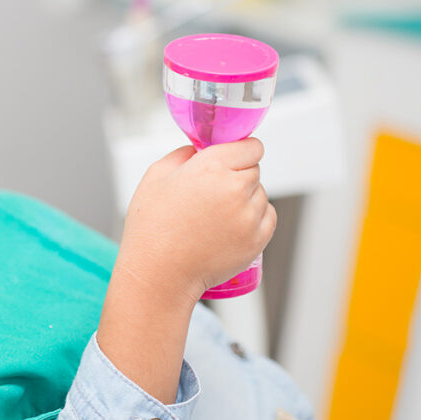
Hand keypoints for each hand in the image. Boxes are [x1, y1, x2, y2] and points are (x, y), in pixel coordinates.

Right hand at [115, 138, 275, 303]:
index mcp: (210, 166)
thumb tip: (199, 149)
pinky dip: (255, 219)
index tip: (231, 158)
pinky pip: (268, 217)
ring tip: (216, 215)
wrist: (160, 273)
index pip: (250, 146)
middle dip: (238, 175)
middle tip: (213, 192)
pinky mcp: (257, 240)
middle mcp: (234, 188)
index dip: (240, 151)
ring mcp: (248, 216)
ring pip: (261, 194)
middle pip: (254, 169)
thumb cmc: (152, 227)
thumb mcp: (155, 176)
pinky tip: (229, 226)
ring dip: (246, 198)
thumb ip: (182, 154)